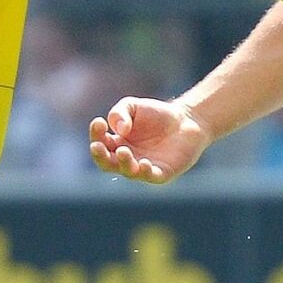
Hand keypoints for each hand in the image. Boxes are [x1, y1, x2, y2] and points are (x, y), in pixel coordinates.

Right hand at [89, 96, 213, 184]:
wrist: (187, 120)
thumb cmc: (156, 114)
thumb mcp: (133, 106)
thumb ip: (120, 113)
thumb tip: (119, 130)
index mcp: (116, 143)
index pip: (99, 143)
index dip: (95, 135)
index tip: (99, 122)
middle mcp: (126, 158)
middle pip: (106, 163)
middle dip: (99, 156)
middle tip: (98, 147)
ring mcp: (142, 167)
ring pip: (127, 171)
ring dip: (123, 163)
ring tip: (123, 151)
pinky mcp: (161, 173)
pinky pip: (149, 176)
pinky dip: (144, 172)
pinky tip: (144, 163)